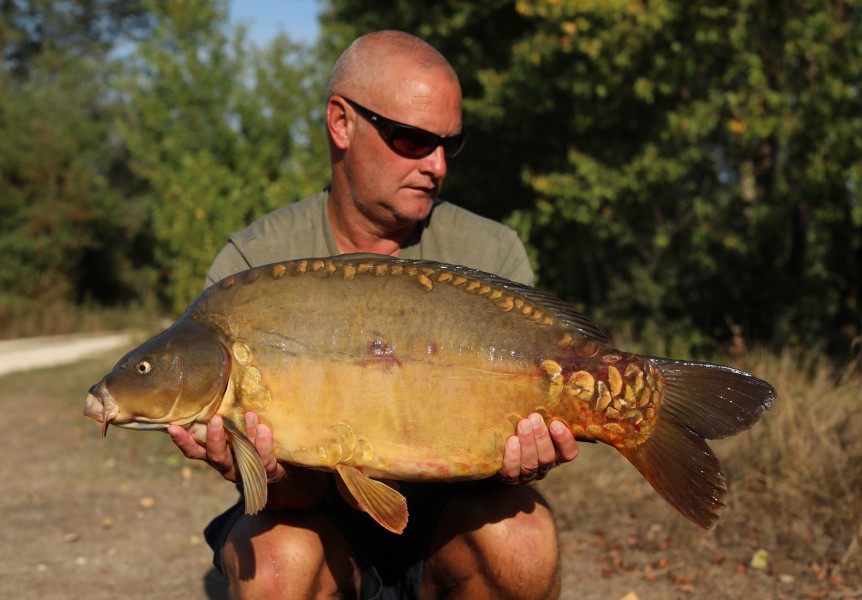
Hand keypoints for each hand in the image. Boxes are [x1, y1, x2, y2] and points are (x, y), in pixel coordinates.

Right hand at [168, 412, 286, 485]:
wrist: (281, 460)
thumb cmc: (251, 435)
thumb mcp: (237, 424)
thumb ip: (227, 412)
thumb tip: (219, 378)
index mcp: (214, 452)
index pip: (194, 449)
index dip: (183, 441)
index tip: (172, 427)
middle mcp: (227, 463)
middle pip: (215, 455)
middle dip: (214, 438)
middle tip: (215, 418)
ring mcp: (246, 469)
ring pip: (242, 457)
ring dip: (245, 436)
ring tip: (250, 415)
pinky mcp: (266, 471)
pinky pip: (264, 460)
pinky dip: (263, 444)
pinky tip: (265, 429)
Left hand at [500, 413, 577, 482]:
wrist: (493, 452)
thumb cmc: (516, 429)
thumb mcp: (531, 423)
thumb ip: (541, 414)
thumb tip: (540, 385)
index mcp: (554, 453)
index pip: (569, 453)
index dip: (565, 440)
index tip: (555, 424)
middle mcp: (542, 466)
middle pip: (548, 457)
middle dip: (541, 437)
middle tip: (534, 418)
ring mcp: (526, 474)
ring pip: (531, 464)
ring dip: (528, 443)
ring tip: (523, 425)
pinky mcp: (508, 477)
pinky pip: (512, 471)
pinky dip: (512, 456)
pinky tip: (511, 441)